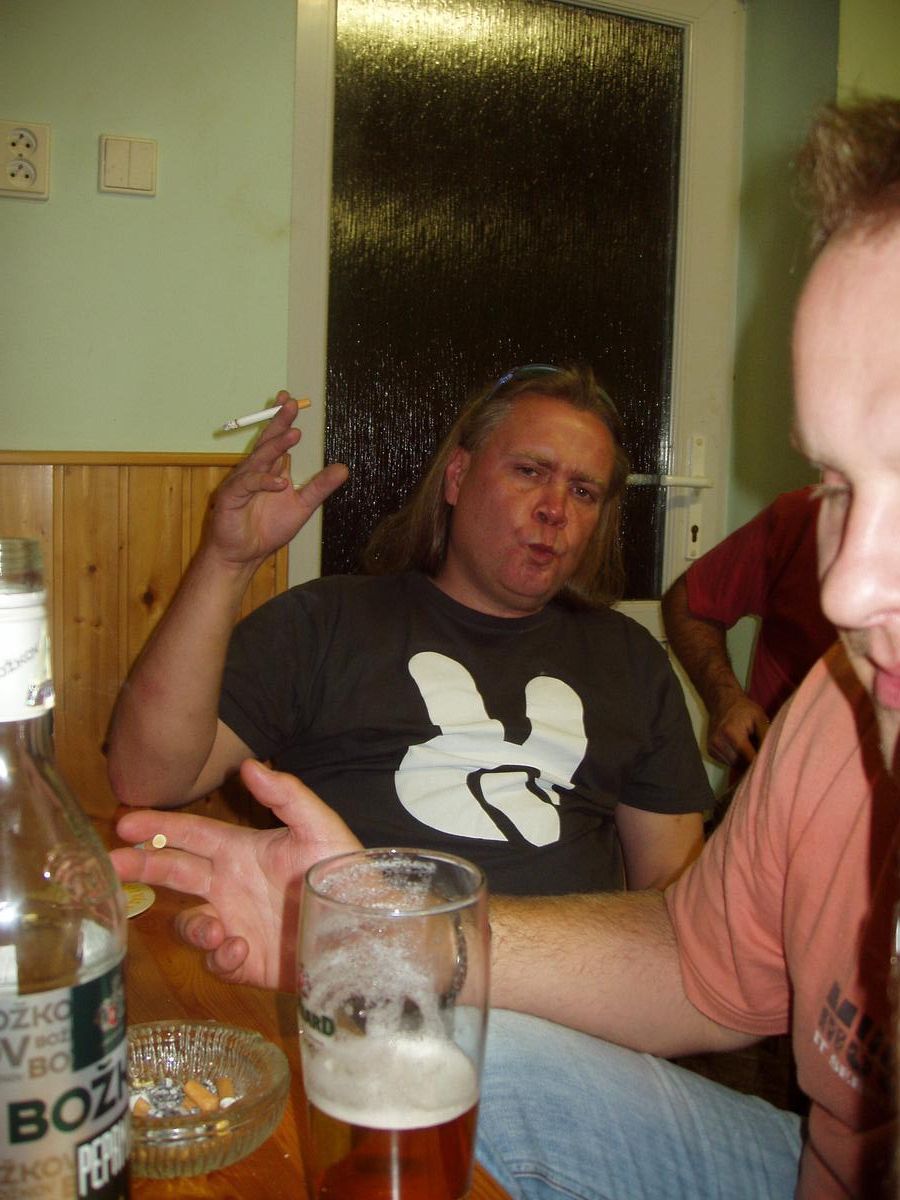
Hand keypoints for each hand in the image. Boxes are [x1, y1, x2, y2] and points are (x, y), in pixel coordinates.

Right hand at [111, 760, 360, 989]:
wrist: (367, 928)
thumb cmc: (345, 872)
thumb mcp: (320, 827)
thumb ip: (287, 795)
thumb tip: (248, 766)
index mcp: (242, 852)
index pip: (190, 836)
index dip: (158, 828)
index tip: (125, 823)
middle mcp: (231, 886)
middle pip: (173, 875)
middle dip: (140, 869)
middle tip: (111, 866)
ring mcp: (235, 924)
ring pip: (189, 924)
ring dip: (192, 927)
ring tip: (213, 929)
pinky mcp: (246, 961)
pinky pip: (215, 962)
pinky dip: (219, 957)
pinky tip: (239, 949)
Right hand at [207, 392, 348, 567]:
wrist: (244, 555)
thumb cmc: (267, 529)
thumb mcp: (302, 506)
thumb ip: (319, 487)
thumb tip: (344, 468)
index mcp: (270, 469)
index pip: (277, 439)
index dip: (283, 420)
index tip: (291, 400)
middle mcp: (254, 471)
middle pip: (267, 442)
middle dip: (279, 422)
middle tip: (291, 404)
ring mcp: (241, 483)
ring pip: (259, 460)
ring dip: (275, 447)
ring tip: (294, 435)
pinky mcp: (230, 497)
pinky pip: (248, 485)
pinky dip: (264, 482)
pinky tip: (280, 483)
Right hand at [706, 695, 768, 767]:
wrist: (722, 701)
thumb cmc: (745, 709)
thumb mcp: (760, 718)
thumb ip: (766, 737)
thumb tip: (773, 756)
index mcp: (732, 733)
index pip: (750, 758)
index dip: (761, 761)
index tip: (770, 760)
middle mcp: (718, 742)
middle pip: (742, 764)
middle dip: (752, 761)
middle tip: (759, 749)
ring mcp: (712, 747)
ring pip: (734, 765)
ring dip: (744, 761)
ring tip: (748, 746)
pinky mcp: (710, 751)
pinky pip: (727, 762)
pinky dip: (735, 759)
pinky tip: (739, 747)